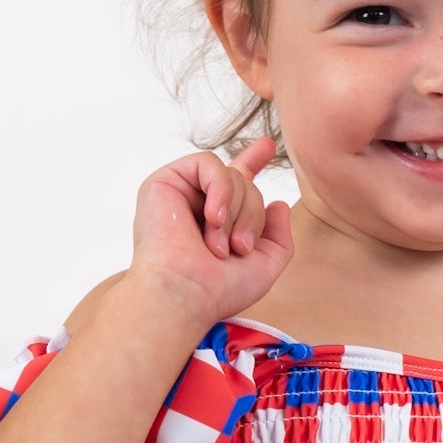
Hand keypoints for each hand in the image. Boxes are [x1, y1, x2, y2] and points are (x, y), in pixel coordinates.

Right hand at [130, 135, 293, 321]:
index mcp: (217, 221)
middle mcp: (197, 204)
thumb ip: (278, 238)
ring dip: (237, 213)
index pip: (236, 183)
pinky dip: (220, 189)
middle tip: (238, 250)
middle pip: (246, 185)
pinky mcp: (164, 182)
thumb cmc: (219, 290)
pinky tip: (213, 218)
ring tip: (220, 245)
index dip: (253, 161)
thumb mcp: (263, 267)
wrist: (186, 296)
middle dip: (252, 218)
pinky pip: (208, 163)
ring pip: (232, 176)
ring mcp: (181, 193)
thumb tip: (278, 203)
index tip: (268, 146)